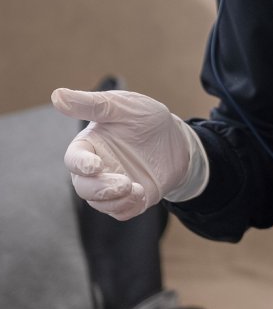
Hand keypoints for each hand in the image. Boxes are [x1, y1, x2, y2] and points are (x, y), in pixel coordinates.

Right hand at [51, 88, 208, 219]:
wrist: (179, 140)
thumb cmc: (147, 118)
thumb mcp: (124, 106)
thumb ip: (92, 104)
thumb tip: (57, 96)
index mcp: (90, 145)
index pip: (74, 159)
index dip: (80, 165)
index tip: (95, 166)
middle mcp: (96, 168)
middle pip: (83, 187)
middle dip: (100, 188)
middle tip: (124, 184)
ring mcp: (111, 185)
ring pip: (99, 203)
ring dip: (115, 200)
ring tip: (137, 188)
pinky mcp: (128, 199)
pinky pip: (120, 212)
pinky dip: (128, 207)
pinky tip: (142, 194)